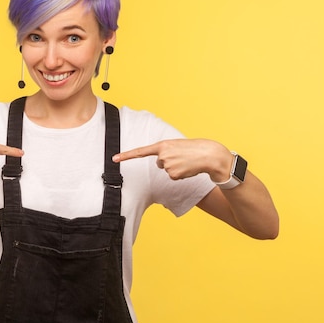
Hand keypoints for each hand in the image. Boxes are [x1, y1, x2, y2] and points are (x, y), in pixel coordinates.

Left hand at [112, 138, 232, 181]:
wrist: (209, 154)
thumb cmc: (194, 149)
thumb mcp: (176, 145)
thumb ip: (165, 151)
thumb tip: (160, 163)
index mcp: (162, 145)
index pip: (140, 151)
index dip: (126, 155)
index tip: (114, 159)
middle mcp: (162, 155)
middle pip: (159, 163)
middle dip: (169, 162)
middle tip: (181, 157)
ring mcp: (167, 165)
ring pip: (166, 170)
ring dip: (176, 168)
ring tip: (186, 161)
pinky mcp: (173, 174)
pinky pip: (173, 177)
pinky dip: (180, 174)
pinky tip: (188, 168)